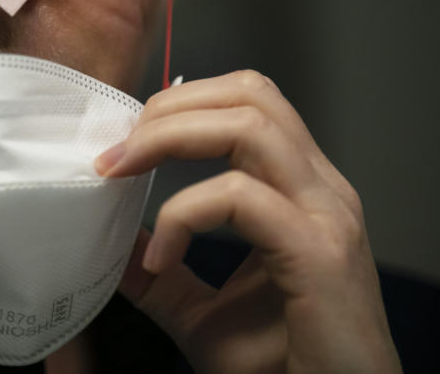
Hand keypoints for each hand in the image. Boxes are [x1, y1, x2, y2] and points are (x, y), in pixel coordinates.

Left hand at [96, 70, 400, 372]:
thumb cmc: (284, 366)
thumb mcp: (201, 314)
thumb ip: (161, 274)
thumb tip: (112, 246)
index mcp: (300, 192)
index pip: (247, 102)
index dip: (179, 107)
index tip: (122, 144)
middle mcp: (320, 190)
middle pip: (249, 93)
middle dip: (170, 107)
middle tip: (117, 150)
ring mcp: (327, 216)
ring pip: (249, 124)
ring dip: (170, 136)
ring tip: (121, 172)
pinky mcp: (321, 253)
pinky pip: (240, 197)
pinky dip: (184, 215)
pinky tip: (160, 257)